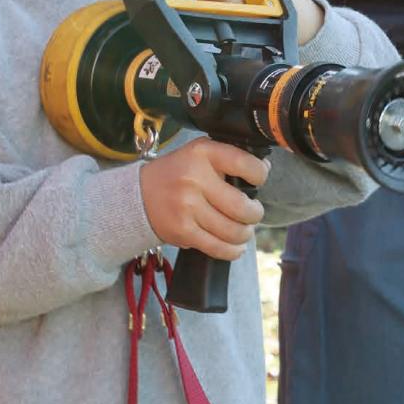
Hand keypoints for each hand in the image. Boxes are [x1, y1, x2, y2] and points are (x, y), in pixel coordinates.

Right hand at [139, 136, 269, 260]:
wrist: (138, 197)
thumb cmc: (177, 174)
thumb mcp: (198, 153)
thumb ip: (227, 158)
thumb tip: (264, 168)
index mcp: (203, 152)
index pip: (245, 164)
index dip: (260, 175)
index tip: (258, 180)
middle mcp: (195, 178)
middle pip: (242, 206)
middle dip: (255, 214)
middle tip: (253, 213)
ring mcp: (188, 206)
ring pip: (233, 230)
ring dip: (245, 234)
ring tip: (244, 230)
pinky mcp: (183, 231)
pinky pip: (218, 247)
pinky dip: (233, 250)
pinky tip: (235, 246)